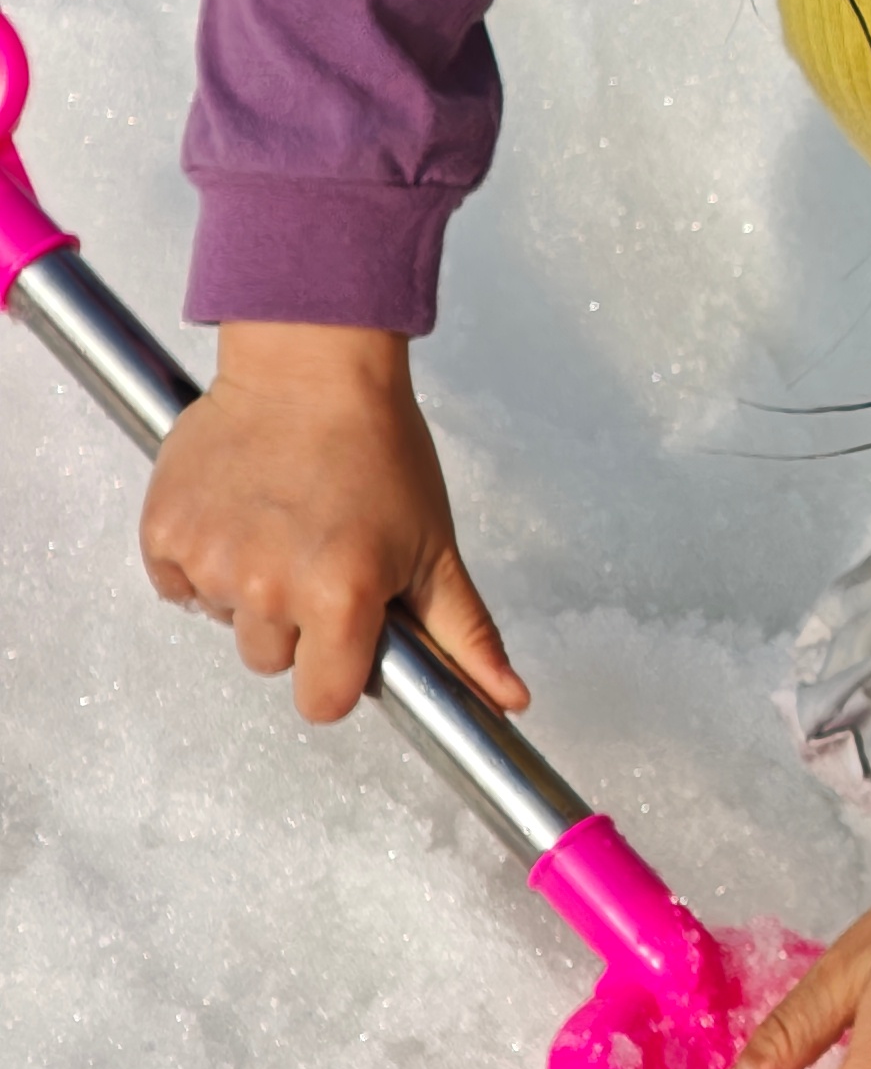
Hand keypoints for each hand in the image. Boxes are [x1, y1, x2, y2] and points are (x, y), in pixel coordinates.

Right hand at [140, 323, 526, 724]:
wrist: (311, 365)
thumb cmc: (379, 449)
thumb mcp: (434, 547)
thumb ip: (467, 635)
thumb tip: (509, 700)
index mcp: (341, 598)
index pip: (324, 702)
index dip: (339, 674)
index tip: (347, 636)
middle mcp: (268, 587)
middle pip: (271, 660)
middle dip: (295, 624)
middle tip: (317, 554)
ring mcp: (210, 560)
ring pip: (225, 621)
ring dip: (248, 590)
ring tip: (280, 524)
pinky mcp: (163, 533)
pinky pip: (177, 584)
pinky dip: (202, 560)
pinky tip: (239, 514)